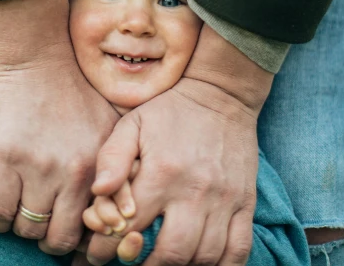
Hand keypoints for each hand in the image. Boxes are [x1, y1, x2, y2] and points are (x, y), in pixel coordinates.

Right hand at [0, 0, 119, 254]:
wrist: (39, 57)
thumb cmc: (77, 91)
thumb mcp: (113, 125)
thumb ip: (122, 165)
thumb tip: (127, 210)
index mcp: (103, 167)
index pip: (96, 229)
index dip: (84, 237)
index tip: (72, 228)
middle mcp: (74, 172)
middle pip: (59, 238)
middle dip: (50, 238)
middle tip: (44, 224)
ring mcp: (39, 167)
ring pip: (27, 228)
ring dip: (22, 226)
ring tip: (22, 210)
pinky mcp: (5, 158)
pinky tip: (1, 206)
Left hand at [87, 25, 273, 265]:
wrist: (221, 93)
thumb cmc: (169, 111)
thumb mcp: (132, 124)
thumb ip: (111, 158)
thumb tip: (98, 192)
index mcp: (161, 173)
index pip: (130, 227)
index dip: (109, 247)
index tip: (99, 252)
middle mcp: (195, 191)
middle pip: (172, 253)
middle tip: (133, 261)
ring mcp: (224, 200)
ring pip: (205, 257)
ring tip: (163, 262)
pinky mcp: (245, 203)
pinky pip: (239, 250)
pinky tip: (201, 262)